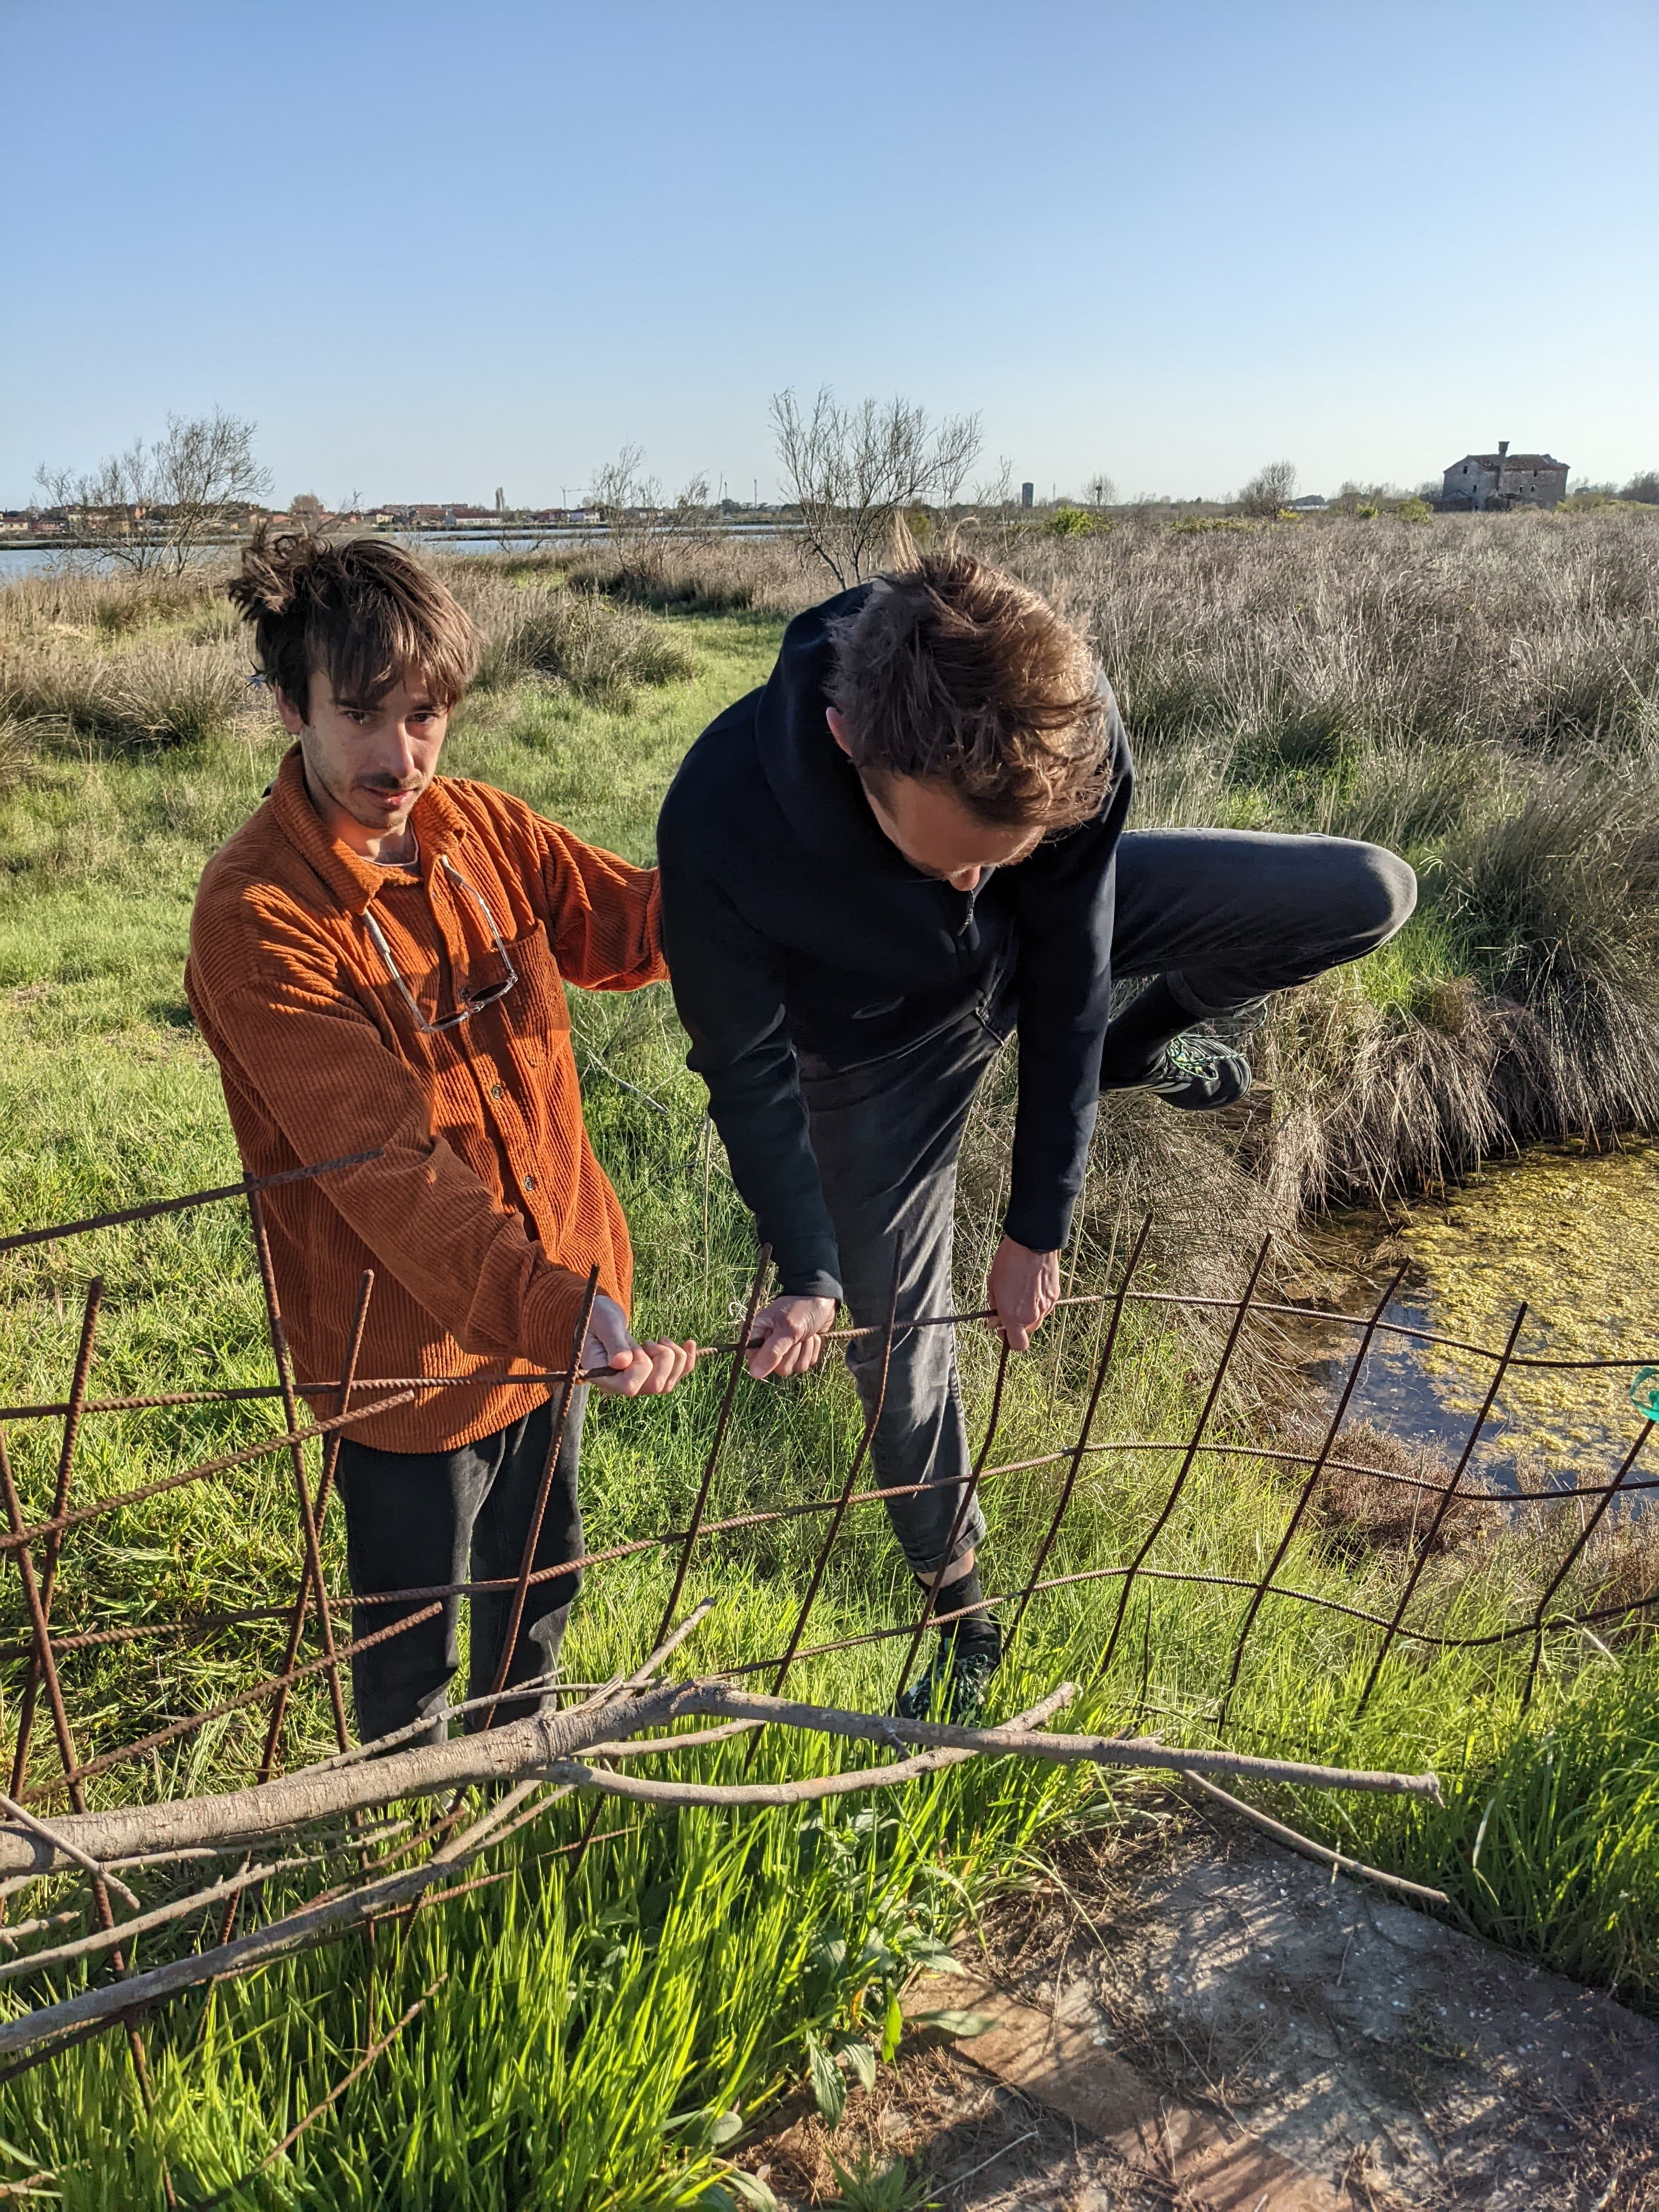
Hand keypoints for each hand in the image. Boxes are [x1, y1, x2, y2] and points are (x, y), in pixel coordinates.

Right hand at [582, 1293, 697, 1396]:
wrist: (601, 1319)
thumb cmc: (599, 1318)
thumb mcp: (605, 1324)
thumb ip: (614, 1343)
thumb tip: (621, 1363)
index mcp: (604, 1376)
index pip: (631, 1386)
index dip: (642, 1365)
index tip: (638, 1347)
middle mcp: (621, 1386)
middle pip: (656, 1386)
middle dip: (661, 1358)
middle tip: (648, 1342)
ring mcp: (637, 1383)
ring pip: (668, 1384)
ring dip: (672, 1356)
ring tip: (659, 1340)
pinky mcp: (651, 1375)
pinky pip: (677, 1376)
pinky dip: (687, 1359)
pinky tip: (689, 1343)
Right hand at [744, 1293, 836, 1380]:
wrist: (822, 1299)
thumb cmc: (801, 1308)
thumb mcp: (787, 1329)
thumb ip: (772, 1352)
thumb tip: (754, 1374)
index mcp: (757, 1333)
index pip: (754, 1360)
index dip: (769, 1358)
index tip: (782, 1345)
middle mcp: (767, 1344)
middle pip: (777, 1368)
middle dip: (792, 1352)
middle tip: (796, 1335)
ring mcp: (784, 1350)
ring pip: (793, 1368)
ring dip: (804, 1350)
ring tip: (806, 1333)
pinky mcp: (799, 1352)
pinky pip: (805, 1364)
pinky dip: (812, 1350)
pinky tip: (812, 1336)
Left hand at [987, 1235, 1060, 1351]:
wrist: (1032, 1243)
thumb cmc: (1009, 1262)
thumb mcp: (993, 1286)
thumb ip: (994, 1308)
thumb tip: (994, 1321)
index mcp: (1015, 1317)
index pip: (1018, 1345)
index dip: (1009, 1339)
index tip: (1002, 1328)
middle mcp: (1033, 1315)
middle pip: (1027, 1332)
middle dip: (1017, 1324)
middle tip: (1008, 1309)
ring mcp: (1047, 1306)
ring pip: (1037, 1319)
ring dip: (1028, 1314)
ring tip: (1020, 1294)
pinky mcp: (1055, 1295)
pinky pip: (1045, 1306)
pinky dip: (1037, 1302)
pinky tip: (1030, 1286)